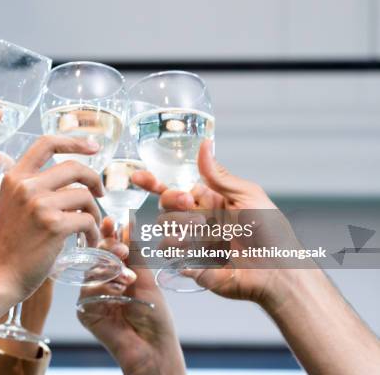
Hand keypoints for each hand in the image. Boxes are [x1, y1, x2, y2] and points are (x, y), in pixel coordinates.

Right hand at [0, 136, 103, 300]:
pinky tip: (88, 241)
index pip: (47, 143)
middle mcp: (26, 186)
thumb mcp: (10, 205)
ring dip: (94, 212)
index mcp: (15, 177)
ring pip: (84, 196)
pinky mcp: (54, 226)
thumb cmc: (7, 246)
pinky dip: (92, 232)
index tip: (94, 146)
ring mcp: (40, 205)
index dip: (74, 141)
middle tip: (100, 192)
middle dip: (94, 179)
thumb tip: (63, 178)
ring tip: (90, 227)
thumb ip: (30, 188)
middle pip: (74, 167)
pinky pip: (87, 220)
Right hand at [78, 219, 184, 374]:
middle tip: (121, 248)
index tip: (110, 221)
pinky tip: (119, 292)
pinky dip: (103, 287)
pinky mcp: (85, 312)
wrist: (153, 348)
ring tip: (129, 279)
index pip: (108, 248)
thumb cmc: (154, 316)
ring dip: (110, 270)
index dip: (107, 234)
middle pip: (95, 256)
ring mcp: (92, 297)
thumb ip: (135, 252)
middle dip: (107, 248)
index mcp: (117, 273)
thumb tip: (129, 222)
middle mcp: (102, 283)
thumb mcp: (147, 278)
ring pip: (90, 271)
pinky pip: (87, 291)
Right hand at [133, 140, 293, 308]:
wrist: (276, 272)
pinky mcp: (191, 265)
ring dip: (179, 227)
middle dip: (173, 202)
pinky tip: (197, 251)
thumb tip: (205, 144)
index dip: (154, 182)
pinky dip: (179, 250)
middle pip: (166, 206)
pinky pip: (171, 255)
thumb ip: (219, 176)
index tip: (138, 177)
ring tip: (202, 233)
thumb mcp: (247, 196)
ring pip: (165, 228)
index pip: (176, 188)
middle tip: (191, 206)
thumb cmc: (270, 233)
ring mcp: (193, 243)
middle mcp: (198, 220)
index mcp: (210, 201)